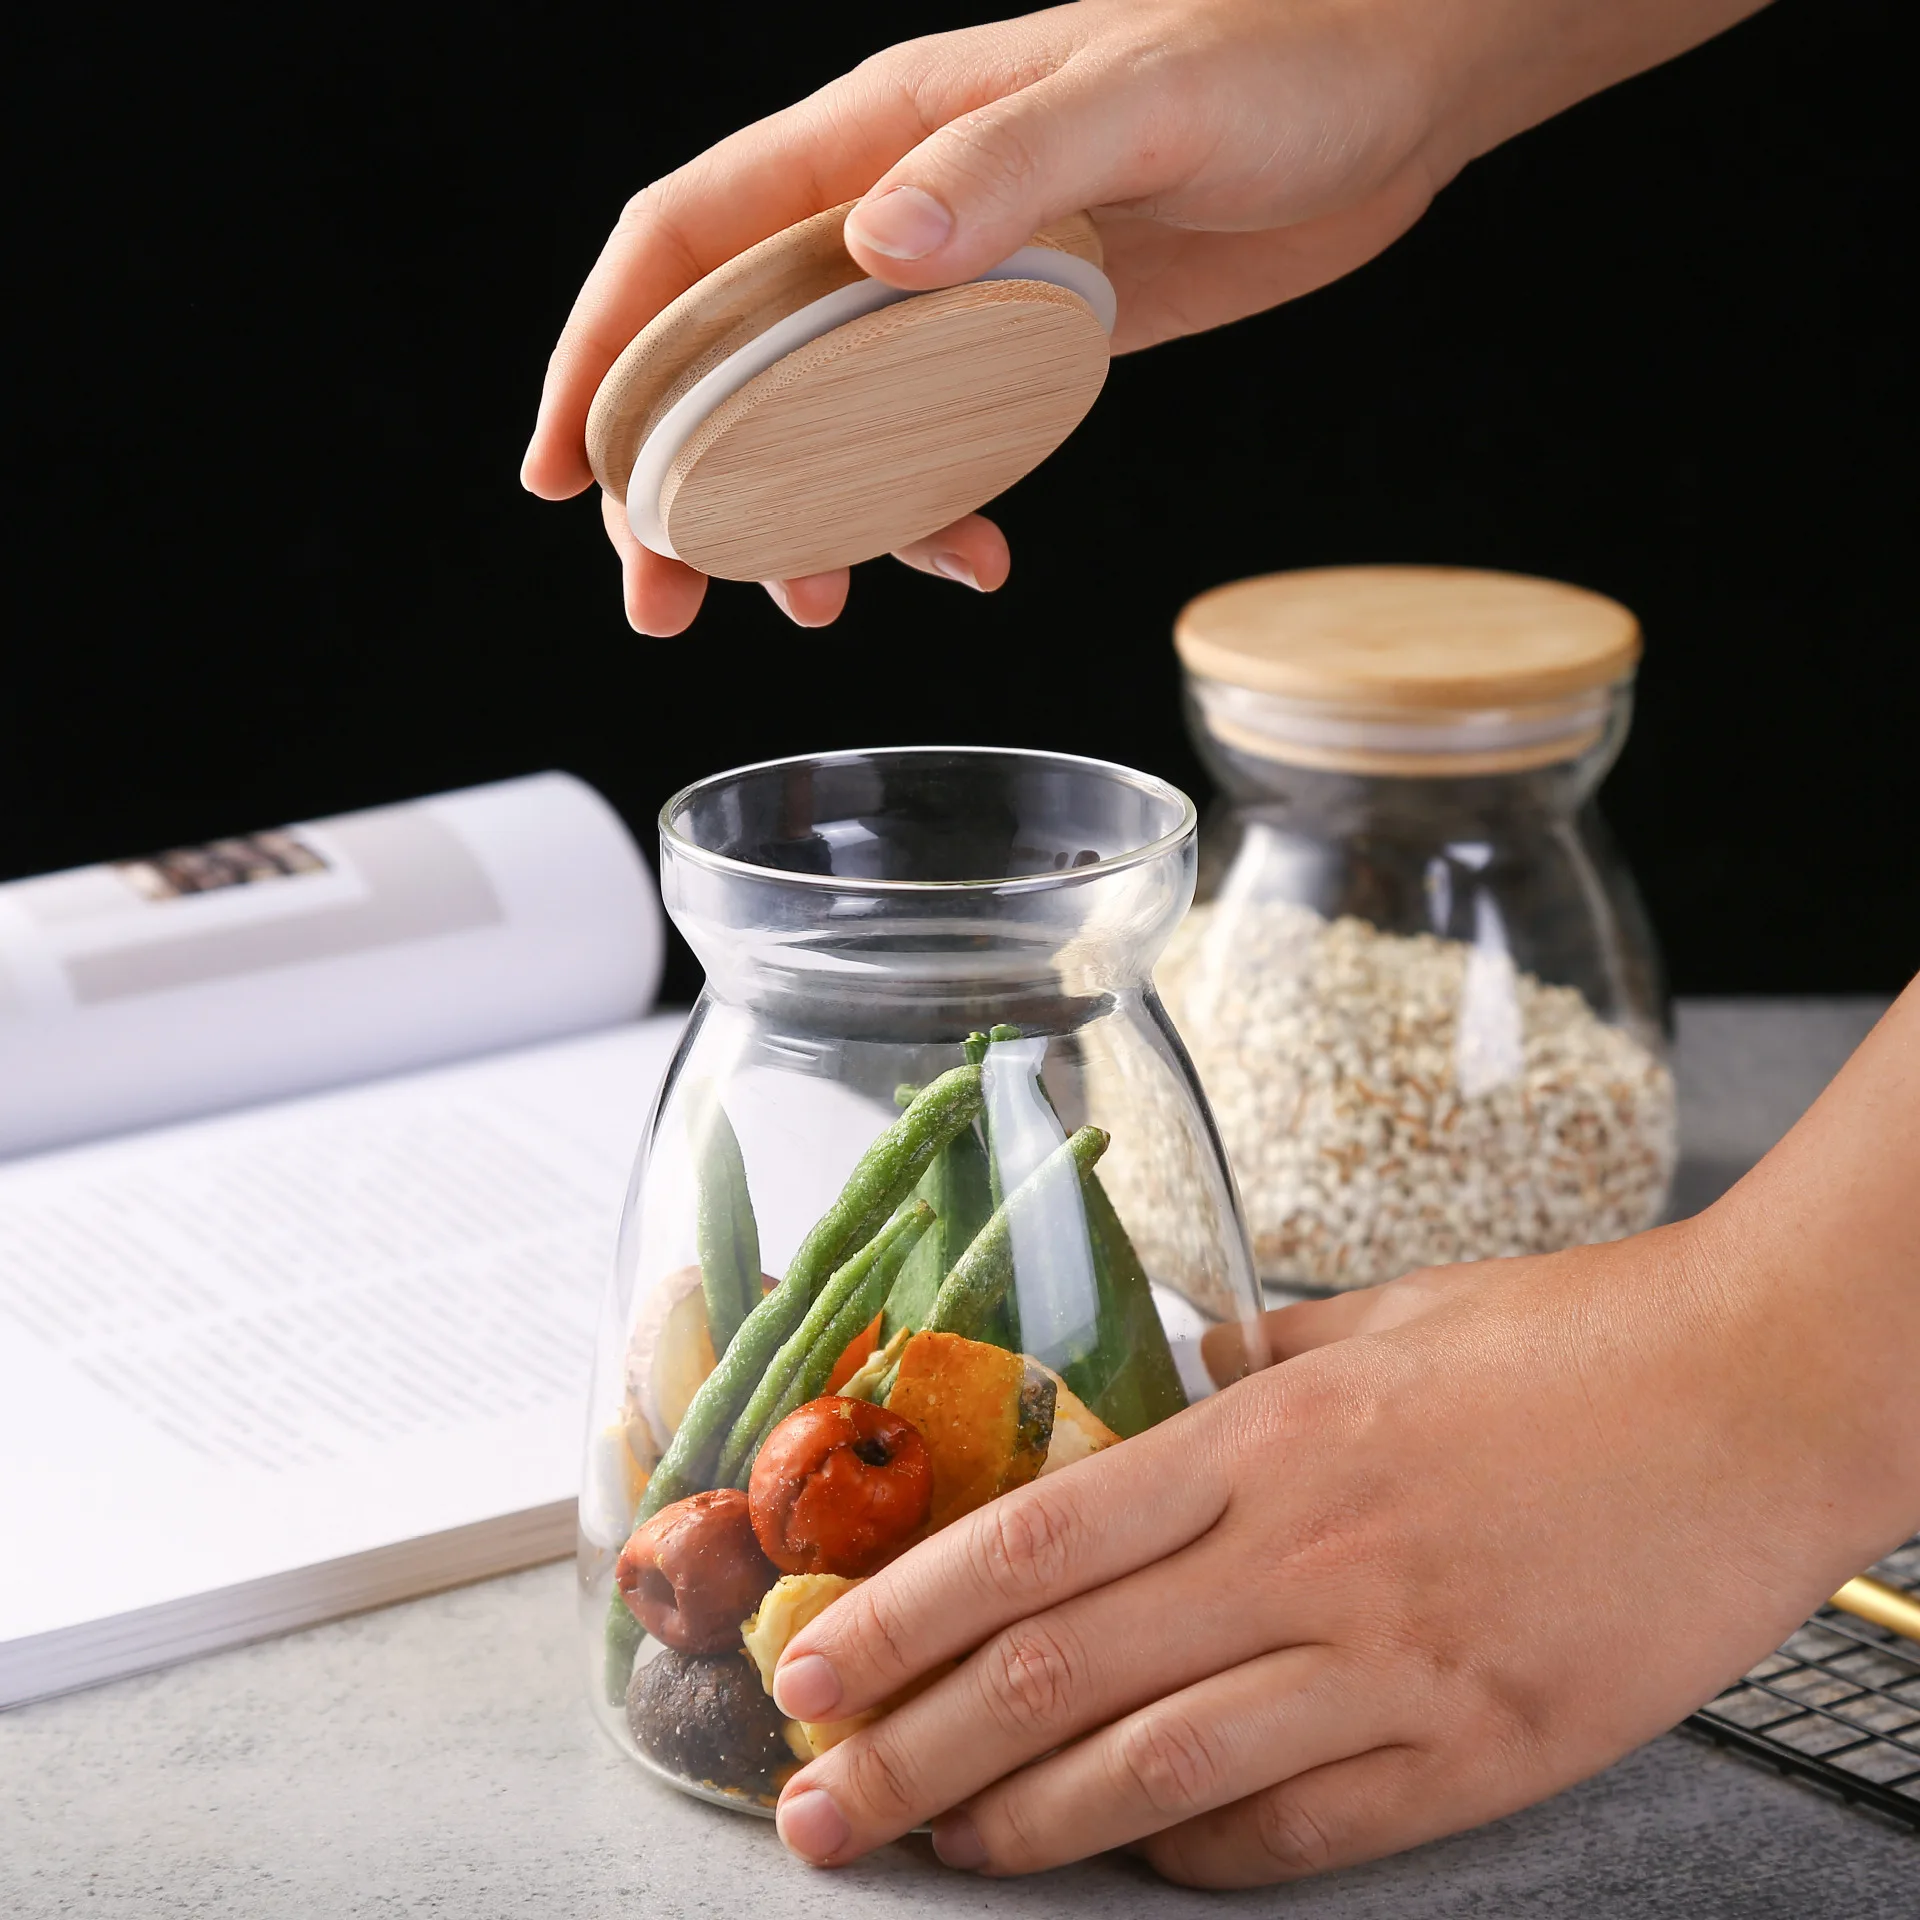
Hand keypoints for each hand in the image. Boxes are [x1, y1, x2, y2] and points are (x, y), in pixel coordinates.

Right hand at [523, 0, 1763, 634]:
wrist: (1398, 92)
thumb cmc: (1283, 57)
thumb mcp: (1147, 99)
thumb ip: (1008, 167)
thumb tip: (875, 246)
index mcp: (883, 137)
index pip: (689, 240)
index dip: (604, 349)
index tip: (559, 466)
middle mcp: (898, 216)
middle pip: (732, 356)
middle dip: (683, 480)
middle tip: (667, 598)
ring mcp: (959, 289)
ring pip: (827, 419)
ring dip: (801, 521)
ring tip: (813, 607)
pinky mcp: (1026, 345)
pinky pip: (937, 444)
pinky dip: (931, 512)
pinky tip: (967, 558)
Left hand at [765, 1025, 1919, 1892]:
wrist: (1759, 1394)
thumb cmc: (1569, 1337)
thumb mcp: (1383, 1319)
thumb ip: (1256, 1363)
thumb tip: (1167, 1380)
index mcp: (1271, 1436)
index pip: (1039, 1537)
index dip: (907, 1614)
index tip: (814, 1667)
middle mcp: (1309, 1556)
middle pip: (1065, 1670)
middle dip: (917, 1747)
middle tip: (816, 1805)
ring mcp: (1393, 1666)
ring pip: (1161, 1773)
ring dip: (1028, 1823)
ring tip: (936, 1845)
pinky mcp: (1481, 1750)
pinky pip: (1304, 1829)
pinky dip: (1200, 1855)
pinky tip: (1138, 1861)